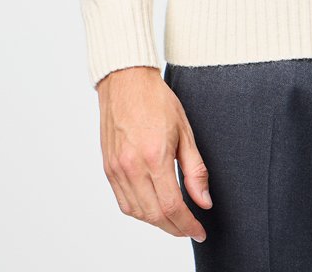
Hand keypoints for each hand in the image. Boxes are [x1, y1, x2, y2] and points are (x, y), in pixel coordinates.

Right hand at [96, 65, 211, 241]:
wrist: (126, 80)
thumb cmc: (157, 99)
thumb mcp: (185, 131)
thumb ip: (195, 170)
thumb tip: (203, 201)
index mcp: (154, 156)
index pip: (172, 206)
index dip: (187, 225)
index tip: (199, 231)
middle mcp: (132, 166)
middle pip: (154, 215)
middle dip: (175, 228)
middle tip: (190, 228)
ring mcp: (116, 169)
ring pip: (137, 213)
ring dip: (157, 222)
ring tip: (174, 219)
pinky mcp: (108, 167)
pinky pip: (123, 201)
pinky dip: (139, 211)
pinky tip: (152, 207)